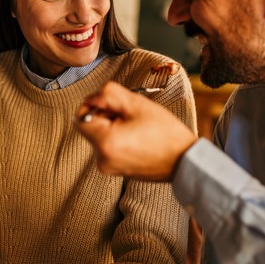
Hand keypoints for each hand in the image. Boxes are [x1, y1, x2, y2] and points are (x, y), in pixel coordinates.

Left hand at [75, 81, 197, 180]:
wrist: (184, 161)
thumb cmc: (165, 133)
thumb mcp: (136, 104)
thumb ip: (109, 94)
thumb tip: (93, 96)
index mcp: (105, 143)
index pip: (81, 116)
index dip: (95, 104)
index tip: (115, 104)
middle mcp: (101, 159)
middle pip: (90, 126)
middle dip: (106, 115)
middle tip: (130, 114)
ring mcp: (107, 166)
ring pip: (100, 135)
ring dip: (112, 125)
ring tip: (136, 126)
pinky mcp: (115, 169)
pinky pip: (108, 146)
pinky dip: (117, 136)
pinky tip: (137, 136)